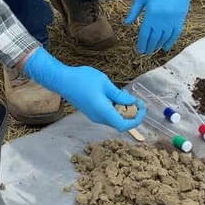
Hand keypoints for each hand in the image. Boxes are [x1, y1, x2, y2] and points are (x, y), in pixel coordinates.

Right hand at [23, 47, 145, 130]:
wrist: (62, 80)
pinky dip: (116, 110)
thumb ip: (119, 95)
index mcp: (103, 111)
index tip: (142, 108)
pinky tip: (116, 98)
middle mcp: (99, 118)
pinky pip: (108, 115)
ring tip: (127, 98)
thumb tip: (132, 102)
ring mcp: (94, 116)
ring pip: (114, 119)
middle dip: (132, 114)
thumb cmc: (82, 79)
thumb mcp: (105, 83)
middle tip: (137, 101)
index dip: (136, 119)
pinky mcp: (91, 112)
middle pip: (120, 124)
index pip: (124, 125)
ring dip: (123, 112)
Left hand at [125, 0, 198, 53]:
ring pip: (165, 37)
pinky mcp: (182, 17)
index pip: (145, 34)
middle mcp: (163, 19)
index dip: (142, 44)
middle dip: (149, 47)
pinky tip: (166, 47)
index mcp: (151, 14)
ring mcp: (173, 19)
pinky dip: (171, 41)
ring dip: (158, 45)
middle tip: (145, 52)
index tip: (139, 50)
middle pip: (155, 38)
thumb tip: (127, 23)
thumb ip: (135, 11)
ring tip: (153, 50)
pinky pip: (176, 33)